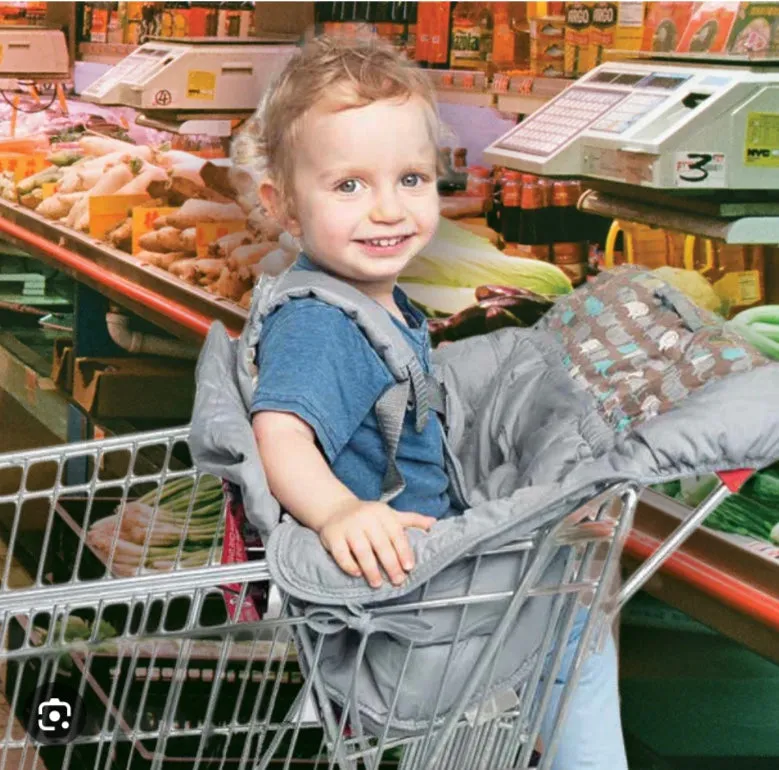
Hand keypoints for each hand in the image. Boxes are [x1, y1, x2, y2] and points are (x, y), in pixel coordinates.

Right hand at [317, 500, 434, 587]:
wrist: (335, 508)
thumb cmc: (368, 515)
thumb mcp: (390, 514)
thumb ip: (411, 520)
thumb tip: (433, 523)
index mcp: (382, 513)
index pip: (396, 534)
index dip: (403, 551)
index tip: (409, 567)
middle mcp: (365, 518)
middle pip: (380, 544)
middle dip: (390, 565)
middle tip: (397, 580)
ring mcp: (348, 527)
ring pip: (362, 551)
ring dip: (371, 569)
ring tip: (378, 583)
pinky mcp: (332, 536)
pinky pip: (341, 554)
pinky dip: (349, 565)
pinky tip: (357, 574)